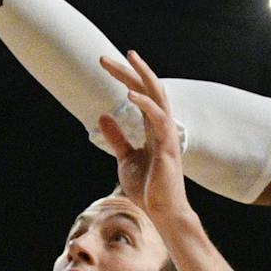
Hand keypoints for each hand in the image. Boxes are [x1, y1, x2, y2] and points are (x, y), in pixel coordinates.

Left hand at [96, 52, 190, 221]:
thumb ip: (118, 137)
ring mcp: (167, 134)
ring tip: (126, 59)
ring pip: (158, 96)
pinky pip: (159, 119)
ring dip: (141, 76)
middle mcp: (162, 126)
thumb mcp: (126, 158)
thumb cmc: (148, 188)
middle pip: (149, 88)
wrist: (162, 212)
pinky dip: (146, 105)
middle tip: (104, 58)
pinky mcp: (168, 147)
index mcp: (153, 127)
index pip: (140, 94)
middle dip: (129, 70)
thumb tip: (103, 115)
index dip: (125, 77)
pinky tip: (129, 95)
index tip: (107, 63)